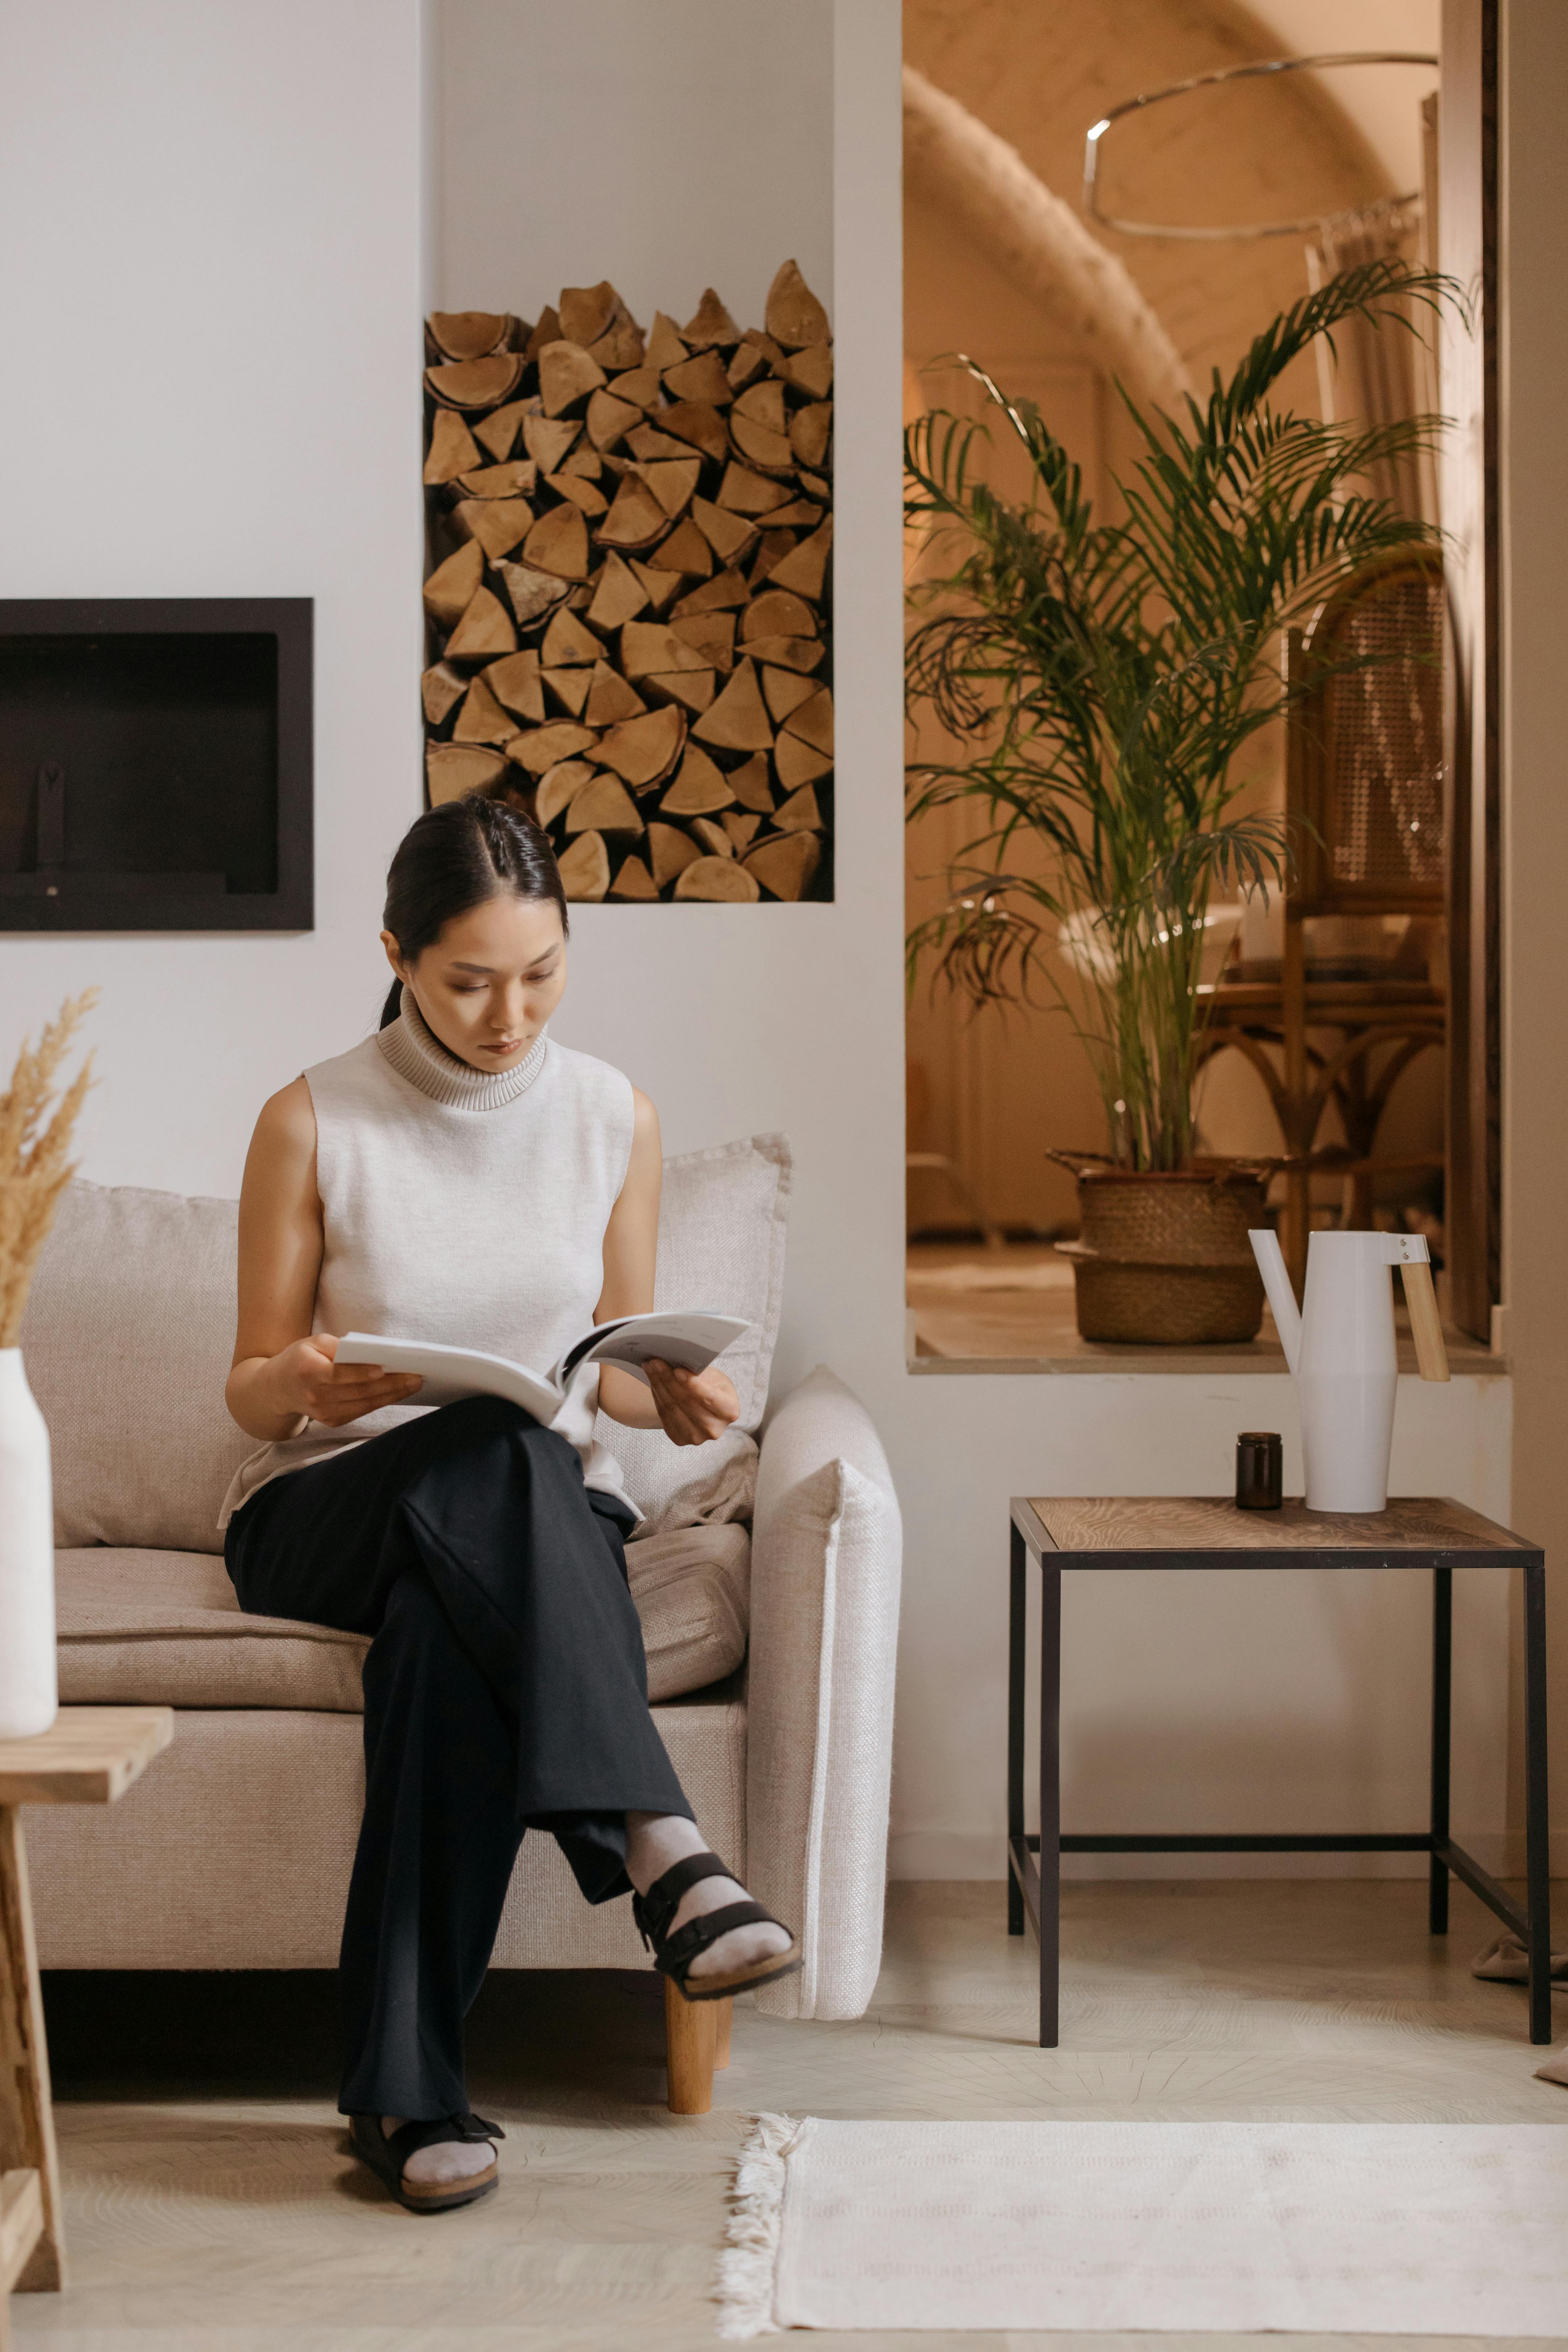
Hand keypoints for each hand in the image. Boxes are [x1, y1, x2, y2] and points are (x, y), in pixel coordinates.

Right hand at [266, 1333, 422, 1429]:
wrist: (276, 1390)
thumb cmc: (300, 1359)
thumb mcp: (312, 1343)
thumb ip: (337, 1346)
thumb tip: (369, 1352)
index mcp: (308, 1370)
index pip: (338, 1374)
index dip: (362, 1373)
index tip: (384, 1369)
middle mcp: (315, 1395)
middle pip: (358, 1391)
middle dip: (390, 1384)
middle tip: (416, 1376)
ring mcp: (324, 1412)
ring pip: (364, 1404)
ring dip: (392, 1395)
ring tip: (414, 1383)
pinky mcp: (332, 1421)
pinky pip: (362, 1411)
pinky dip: (382, 1402)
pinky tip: (398, 1393)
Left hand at [644, 1360, 738, 1446]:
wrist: (705, 1406)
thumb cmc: (712, 1387)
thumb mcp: (714, 1377)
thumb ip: (699, 1374)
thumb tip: (676, 1364)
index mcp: (730, 1411)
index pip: (710, 1398)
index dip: (693, 1385)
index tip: (677, 1370)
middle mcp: (715, 1429)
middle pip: (686, 1403)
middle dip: (668, 1379)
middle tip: (655, 1361)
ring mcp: (696, 1437)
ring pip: (671, 1409)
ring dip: (658, 1385)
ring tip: (650, 1366)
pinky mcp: (679, 1439)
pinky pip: (663, 1415)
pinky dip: (656, 1395)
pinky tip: (652, 1380)